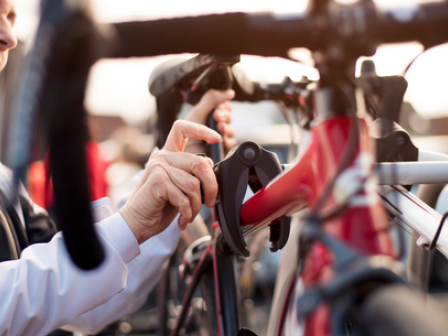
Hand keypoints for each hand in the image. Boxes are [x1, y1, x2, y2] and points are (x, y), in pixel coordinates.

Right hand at [119, 120, 219, 243]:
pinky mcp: (157, 182)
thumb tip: (211, 166)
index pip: (182, 129)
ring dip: (197, 205)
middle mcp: (162, 158)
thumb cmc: (159, 206)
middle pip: (200, 162)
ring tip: (191, 214)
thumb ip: (192, 174)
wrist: (137, 223)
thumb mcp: (179, 187)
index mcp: (168, 155)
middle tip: (211, 202)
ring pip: (194, 184)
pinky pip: (184, 198)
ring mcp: (158, 168)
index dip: (201, 130)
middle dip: (212, 186)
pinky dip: (188, 213)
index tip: (216, 139)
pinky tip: (183, 219)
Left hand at [184, 89, 236, 154]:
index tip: (219, 107)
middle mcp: (216, 127)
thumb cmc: (184, 135)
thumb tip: (230, 92)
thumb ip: (211, 100)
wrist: (180, 157)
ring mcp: (220, 139)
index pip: (224, 107)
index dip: (224, 106)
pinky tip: (221, 139)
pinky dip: (227, 140)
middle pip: (229, 118)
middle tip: (216, 117)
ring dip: (226, 127)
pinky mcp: (223, 151)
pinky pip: (231, 144)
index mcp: (210, 116)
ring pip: (231, 130)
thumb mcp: (197, 113)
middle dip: (224, 115)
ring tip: (219, 127)